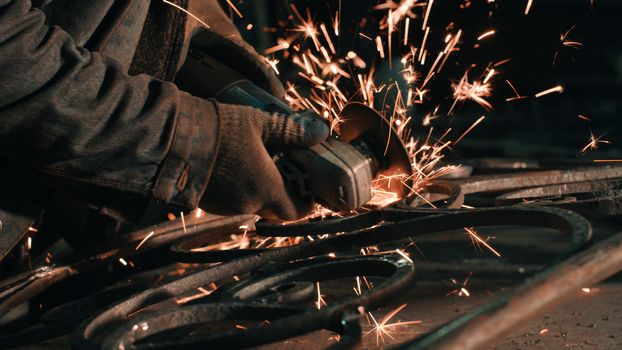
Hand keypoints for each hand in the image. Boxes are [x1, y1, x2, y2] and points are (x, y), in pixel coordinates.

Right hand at [200, 104, 328, 219]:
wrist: (172, 138)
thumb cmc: (219, 129)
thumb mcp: (259, 123)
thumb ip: (292, 131)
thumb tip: (320, 130)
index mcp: (267, 188)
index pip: (296, 212)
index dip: (306, 203)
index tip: (308, 190)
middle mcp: (249, 204)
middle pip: (275, 209)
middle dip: (283, 194)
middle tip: (284, 171)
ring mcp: (227, 207)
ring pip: (253, 204)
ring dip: (258, 190)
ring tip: (256, 163)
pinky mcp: (209, 204)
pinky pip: (232, 202)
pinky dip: (238, 189)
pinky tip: (233, 167)